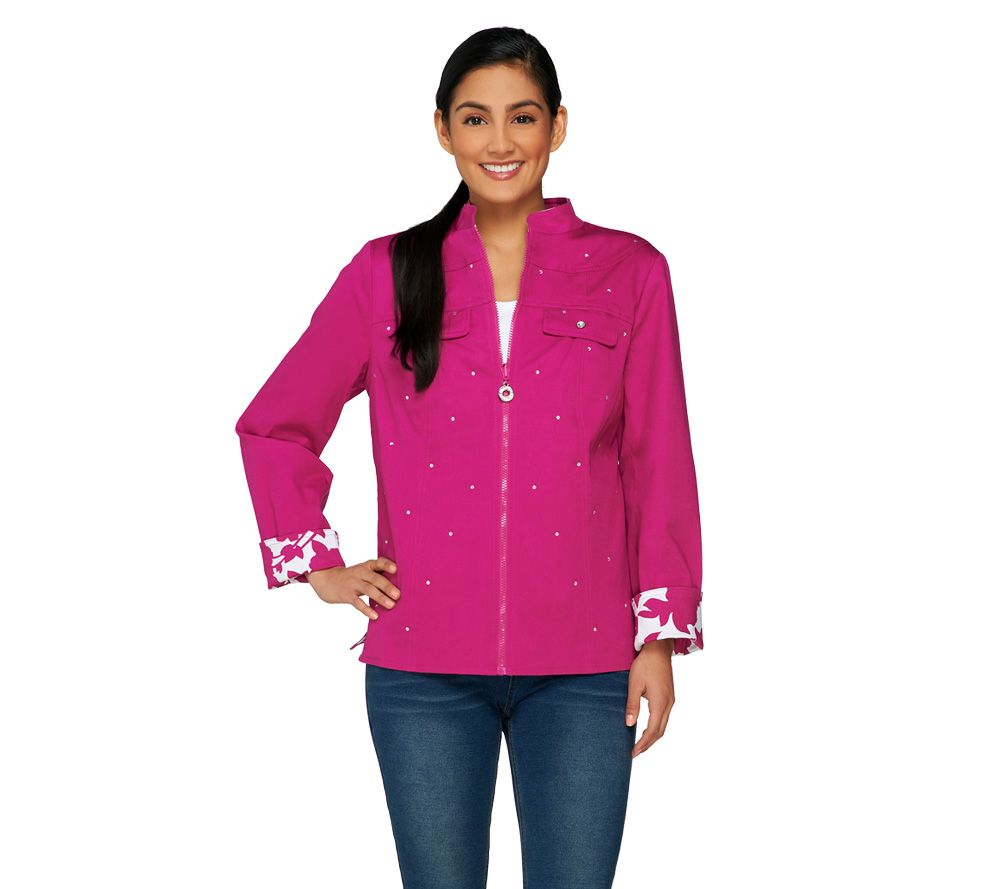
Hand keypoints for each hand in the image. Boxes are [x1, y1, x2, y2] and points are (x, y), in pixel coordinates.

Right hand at [307, 557, 399, 616]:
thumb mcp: (362, 572)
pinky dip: (366, 609)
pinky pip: (357, 602)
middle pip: (375, 578)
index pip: (378, 562)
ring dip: (381, 597)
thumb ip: (376, 577)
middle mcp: (360, 573)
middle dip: (387, 586)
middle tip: (398, 595)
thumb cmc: (351, 577)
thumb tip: (396, 589)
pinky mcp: (346, 594)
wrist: (326, 579)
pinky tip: (374, 615)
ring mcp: (353, 583)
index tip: (396, 569)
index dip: (387, 565)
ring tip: (391, 605)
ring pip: (368, 589)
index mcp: (367, 566)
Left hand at [625, 638, 674, 756]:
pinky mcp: (669, 695)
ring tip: (640, 743)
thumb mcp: (634, 684)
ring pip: (663, 725)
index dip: (643, 744)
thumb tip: (629, 724)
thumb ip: (632, 705)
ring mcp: (670, 700)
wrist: (658, 649)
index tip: (633, 753)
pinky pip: (664, 717)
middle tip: (635, 752)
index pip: (653, 731)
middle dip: (648, 743)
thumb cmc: (645, 664)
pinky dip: (656, 726)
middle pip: (660, 731)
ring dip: (652, 736)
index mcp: (660, 703)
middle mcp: (668, 704)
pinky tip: (647, 727)